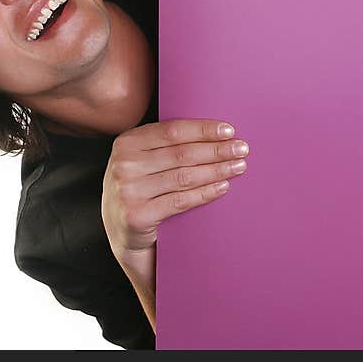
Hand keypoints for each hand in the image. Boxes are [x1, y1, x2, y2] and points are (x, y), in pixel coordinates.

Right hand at [101, 119, 249, 326]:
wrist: (121, 232)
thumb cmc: (139, 189)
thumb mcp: (140, 160)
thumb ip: (163, 145)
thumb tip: (213, 132)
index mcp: (126, 143)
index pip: (171, 131)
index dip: (202, 130)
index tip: (228, 131)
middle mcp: (124, 165)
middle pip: (181, 153)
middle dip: (216, 150)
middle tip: (241, 149)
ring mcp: (129, 191)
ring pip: (184, 176)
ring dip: (216, 170)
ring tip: (238, 167)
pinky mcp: (138, 215)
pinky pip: (181, 201)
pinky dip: (205, 193)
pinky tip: (223, 186)